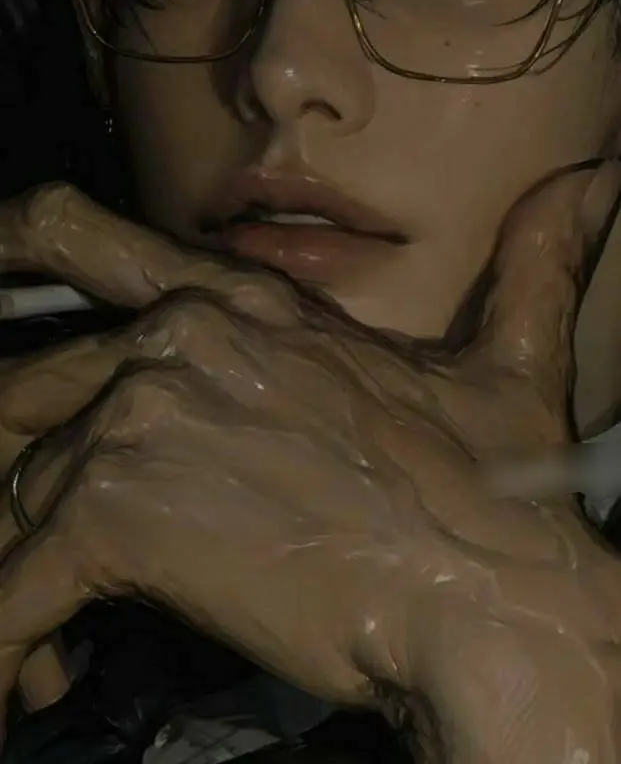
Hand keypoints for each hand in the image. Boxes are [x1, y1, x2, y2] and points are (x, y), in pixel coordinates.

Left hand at [0, 169, 619, 762]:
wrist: (489, 593)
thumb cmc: (493, 491)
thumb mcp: (509, 362)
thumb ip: (537, 259)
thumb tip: (595, 180)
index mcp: (241, 303)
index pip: (76, 236)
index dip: (5, 247)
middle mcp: (176, 338)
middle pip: (21, 388)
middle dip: (9, 459)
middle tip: (28, 528)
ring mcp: (141, 417)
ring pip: (15, 490)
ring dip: (23, 565)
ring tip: (58, 636)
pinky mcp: (117, 513)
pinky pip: (11, 584)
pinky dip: (10, 640)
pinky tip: (43, 681)